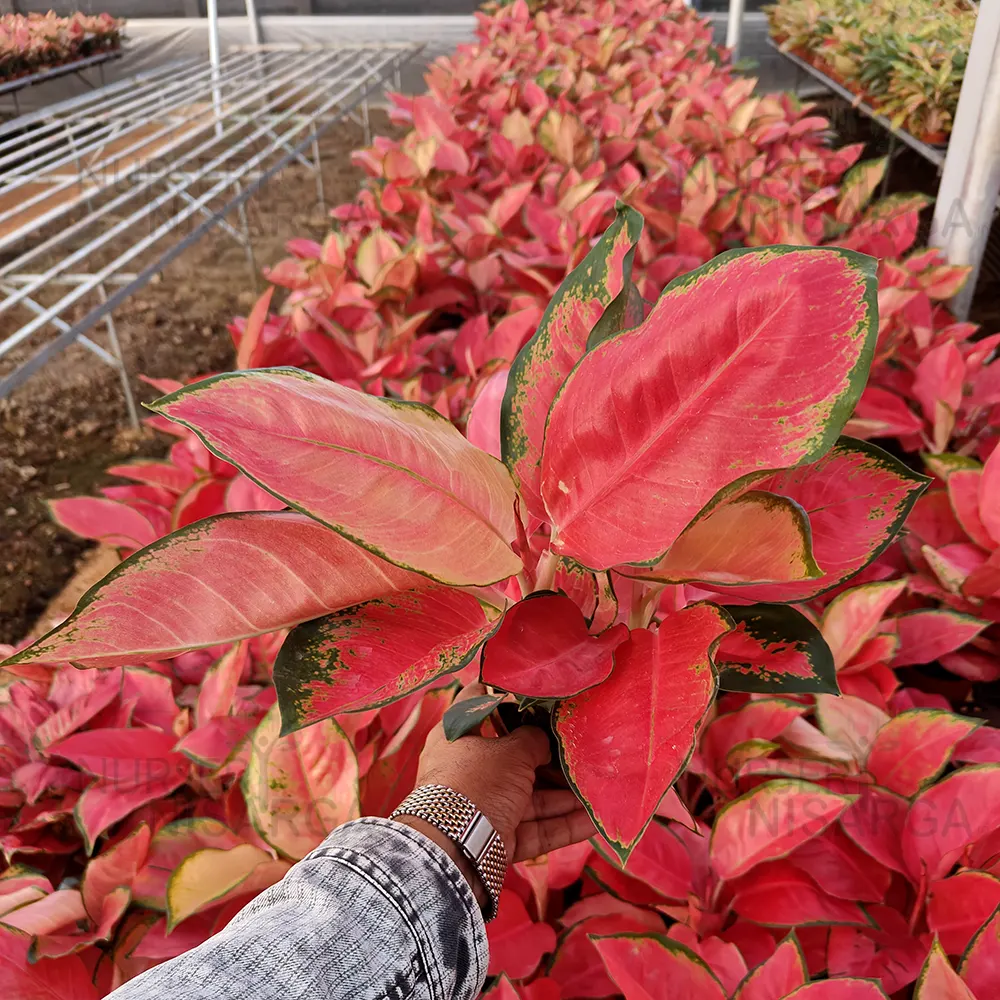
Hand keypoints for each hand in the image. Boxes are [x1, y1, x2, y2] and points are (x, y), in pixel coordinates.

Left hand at [397, 683, 595, 902]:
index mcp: (457, 736)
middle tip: (583, 746)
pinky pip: (537, 828)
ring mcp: (484, 805)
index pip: (477, 703)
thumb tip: (545, 739)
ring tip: (599, 785)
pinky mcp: (499, 839)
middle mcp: (469, 769)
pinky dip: (565, 824)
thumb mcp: (511, 751)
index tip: (531, 685)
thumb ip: (534, 739)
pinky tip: (596, 819)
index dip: (501, 690)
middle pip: (514, 756)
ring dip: (566, 794)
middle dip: (551, 756)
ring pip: (531, 796)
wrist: (453, 850)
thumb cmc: (477, 782)